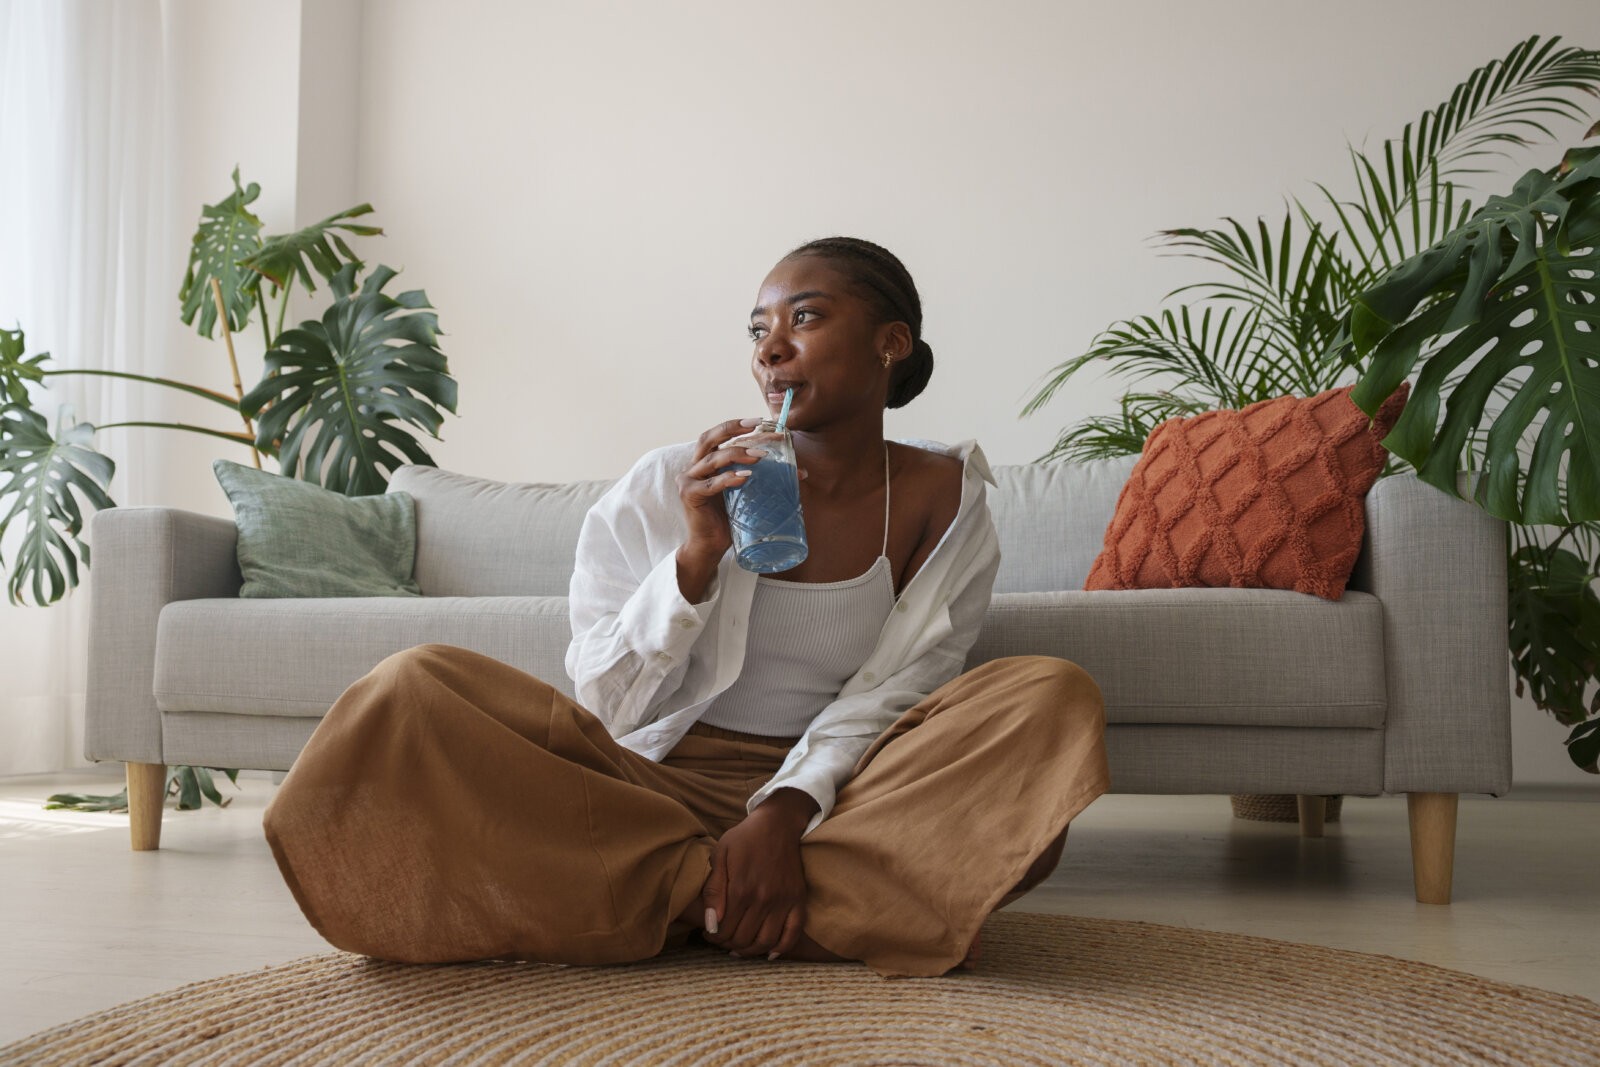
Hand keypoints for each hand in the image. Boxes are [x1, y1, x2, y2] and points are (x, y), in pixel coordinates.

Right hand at [676, 419, 765, 569]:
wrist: (711, 545)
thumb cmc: (729, 518)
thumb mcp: (748, 492)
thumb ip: (764, 478)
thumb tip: (801, 471)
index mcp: (706, 461)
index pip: (721, 437)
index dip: (740, 427)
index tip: (763, 422)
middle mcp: (694, 467)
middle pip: (709, 438)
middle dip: (733, 428)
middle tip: (756, 425)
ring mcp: (689, 480)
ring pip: (712, 459)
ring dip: (737, 454)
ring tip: (760, 456)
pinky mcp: (689, 496)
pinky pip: (710, 484)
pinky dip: (728, 479)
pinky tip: (745, 477)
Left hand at [699, 805, 809, 959]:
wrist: (778, 824)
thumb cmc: (744, 838)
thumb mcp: (720, 855)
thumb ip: (713, 891)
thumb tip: (711, 924)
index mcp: (741, 889)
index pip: (724, 929)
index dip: (713, 937)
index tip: (709, 934)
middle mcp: (764, 899)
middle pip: (743, 938)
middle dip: (728, 944)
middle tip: (722, 940)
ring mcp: (784, 901)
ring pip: (766, 941)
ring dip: (750, 951)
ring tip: (739, 948)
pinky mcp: (798, 900)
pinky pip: (793, 933)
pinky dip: (781, 948)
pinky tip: (769, 953)